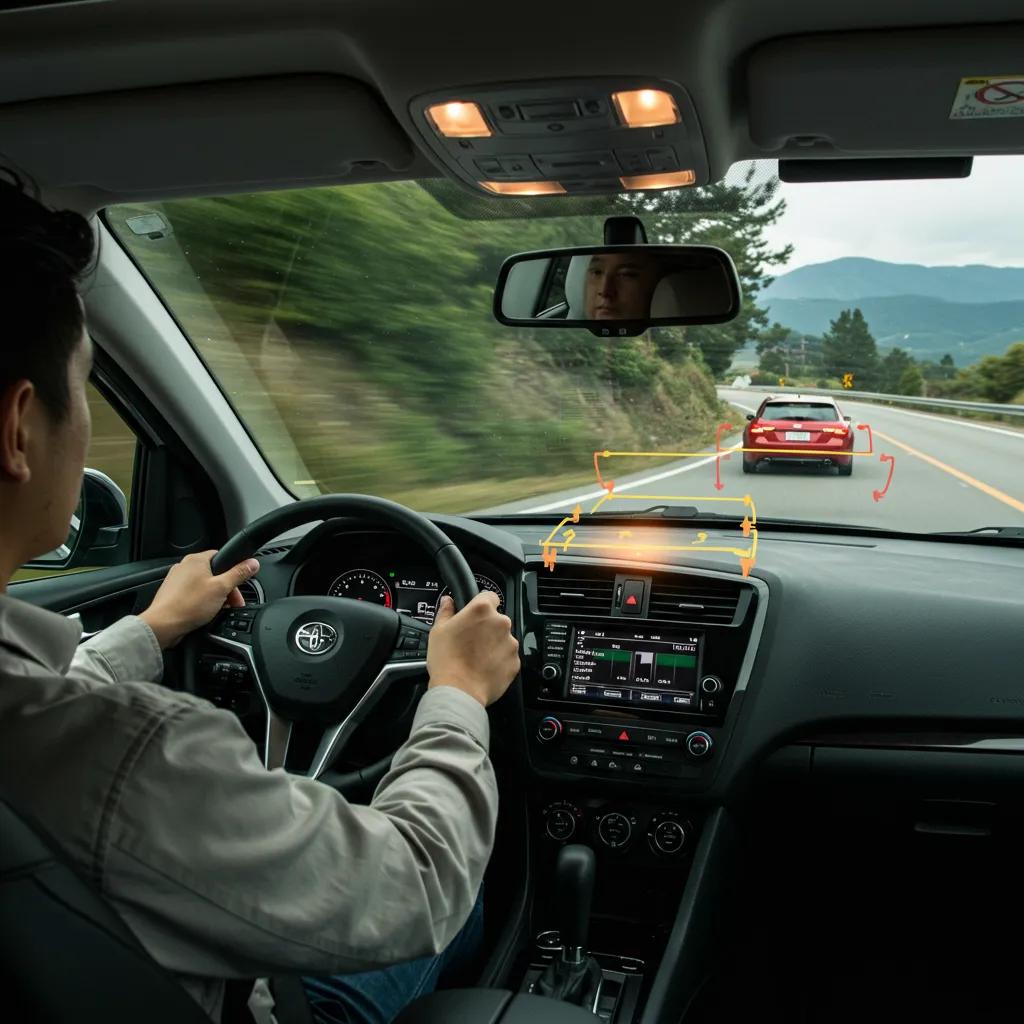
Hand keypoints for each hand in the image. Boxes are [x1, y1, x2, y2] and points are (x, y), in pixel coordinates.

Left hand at [139, 550, 259, 648]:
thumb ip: (239, 574)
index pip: (221, 557)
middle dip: (226, 589)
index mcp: (196, 560)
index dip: (234, 571)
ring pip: (204, 586)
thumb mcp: (222, 588)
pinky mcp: (172, 594)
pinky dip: (202, 603)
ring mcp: (176, 581)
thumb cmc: (188, 605)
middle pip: (214, 574)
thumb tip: (252, 563)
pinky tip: (205, 614)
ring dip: (215, 597)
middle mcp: (184, 567)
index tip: (239, 584)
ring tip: (219, 610)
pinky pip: (193, 595)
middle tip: (233, 603)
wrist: (164, 625)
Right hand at [427, 592, 519, 706]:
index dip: (481, 604)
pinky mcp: (515, 662)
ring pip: (503, 638)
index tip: (475, 613)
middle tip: (470, 640)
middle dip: (486, 627)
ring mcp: (510, 643)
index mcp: (482, 610)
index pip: (489, 596)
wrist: (459, 691)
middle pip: (497, 619)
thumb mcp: (438, 631)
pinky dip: (499, 660)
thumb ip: (446, 612)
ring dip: (493, 644)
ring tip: (476, 657)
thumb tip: (448, 602)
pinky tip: (483, 667)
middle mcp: (500, 623)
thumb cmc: (447, 660)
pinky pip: (507, 656)